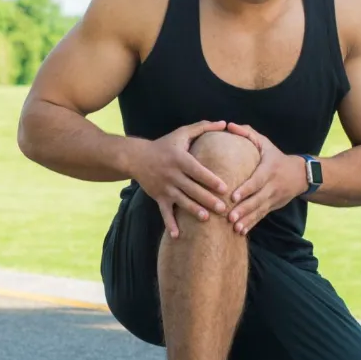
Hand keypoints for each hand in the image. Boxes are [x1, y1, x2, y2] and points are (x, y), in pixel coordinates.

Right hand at [129, 121, 231, 237]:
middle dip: (207, 200)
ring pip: (181, 201)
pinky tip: (177, 236)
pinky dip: (170, 224)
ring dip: (193, 211)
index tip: (224, 188)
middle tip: (223, 209)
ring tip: (206, 219)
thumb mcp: (182, 133)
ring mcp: (165, 188)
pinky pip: (165, 213)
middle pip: (192, 189)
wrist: (136, 157)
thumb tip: (225, 123)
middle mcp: (172, 174)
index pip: (197, 171)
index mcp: (180, 159)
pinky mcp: (159, 197)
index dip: (210, 180)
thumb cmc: (164, 145)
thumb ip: (203, 127)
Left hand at [224, 123, 308, 235]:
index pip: (257, 180)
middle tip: (229, 217)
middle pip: (257, 199)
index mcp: (269, 169)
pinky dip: (251, 225)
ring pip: (259, 211)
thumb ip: (247, 133)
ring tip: (234, 228)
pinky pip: (261, 217)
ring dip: (247, 220)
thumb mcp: (265, 142)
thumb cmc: (275, 156)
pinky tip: (240, 232)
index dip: (246, 189)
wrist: (301, 174)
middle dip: (244, 209)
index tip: (233, 196)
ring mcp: (274, 198)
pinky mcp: (273, 206)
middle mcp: (273, 185)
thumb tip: (229, 125)